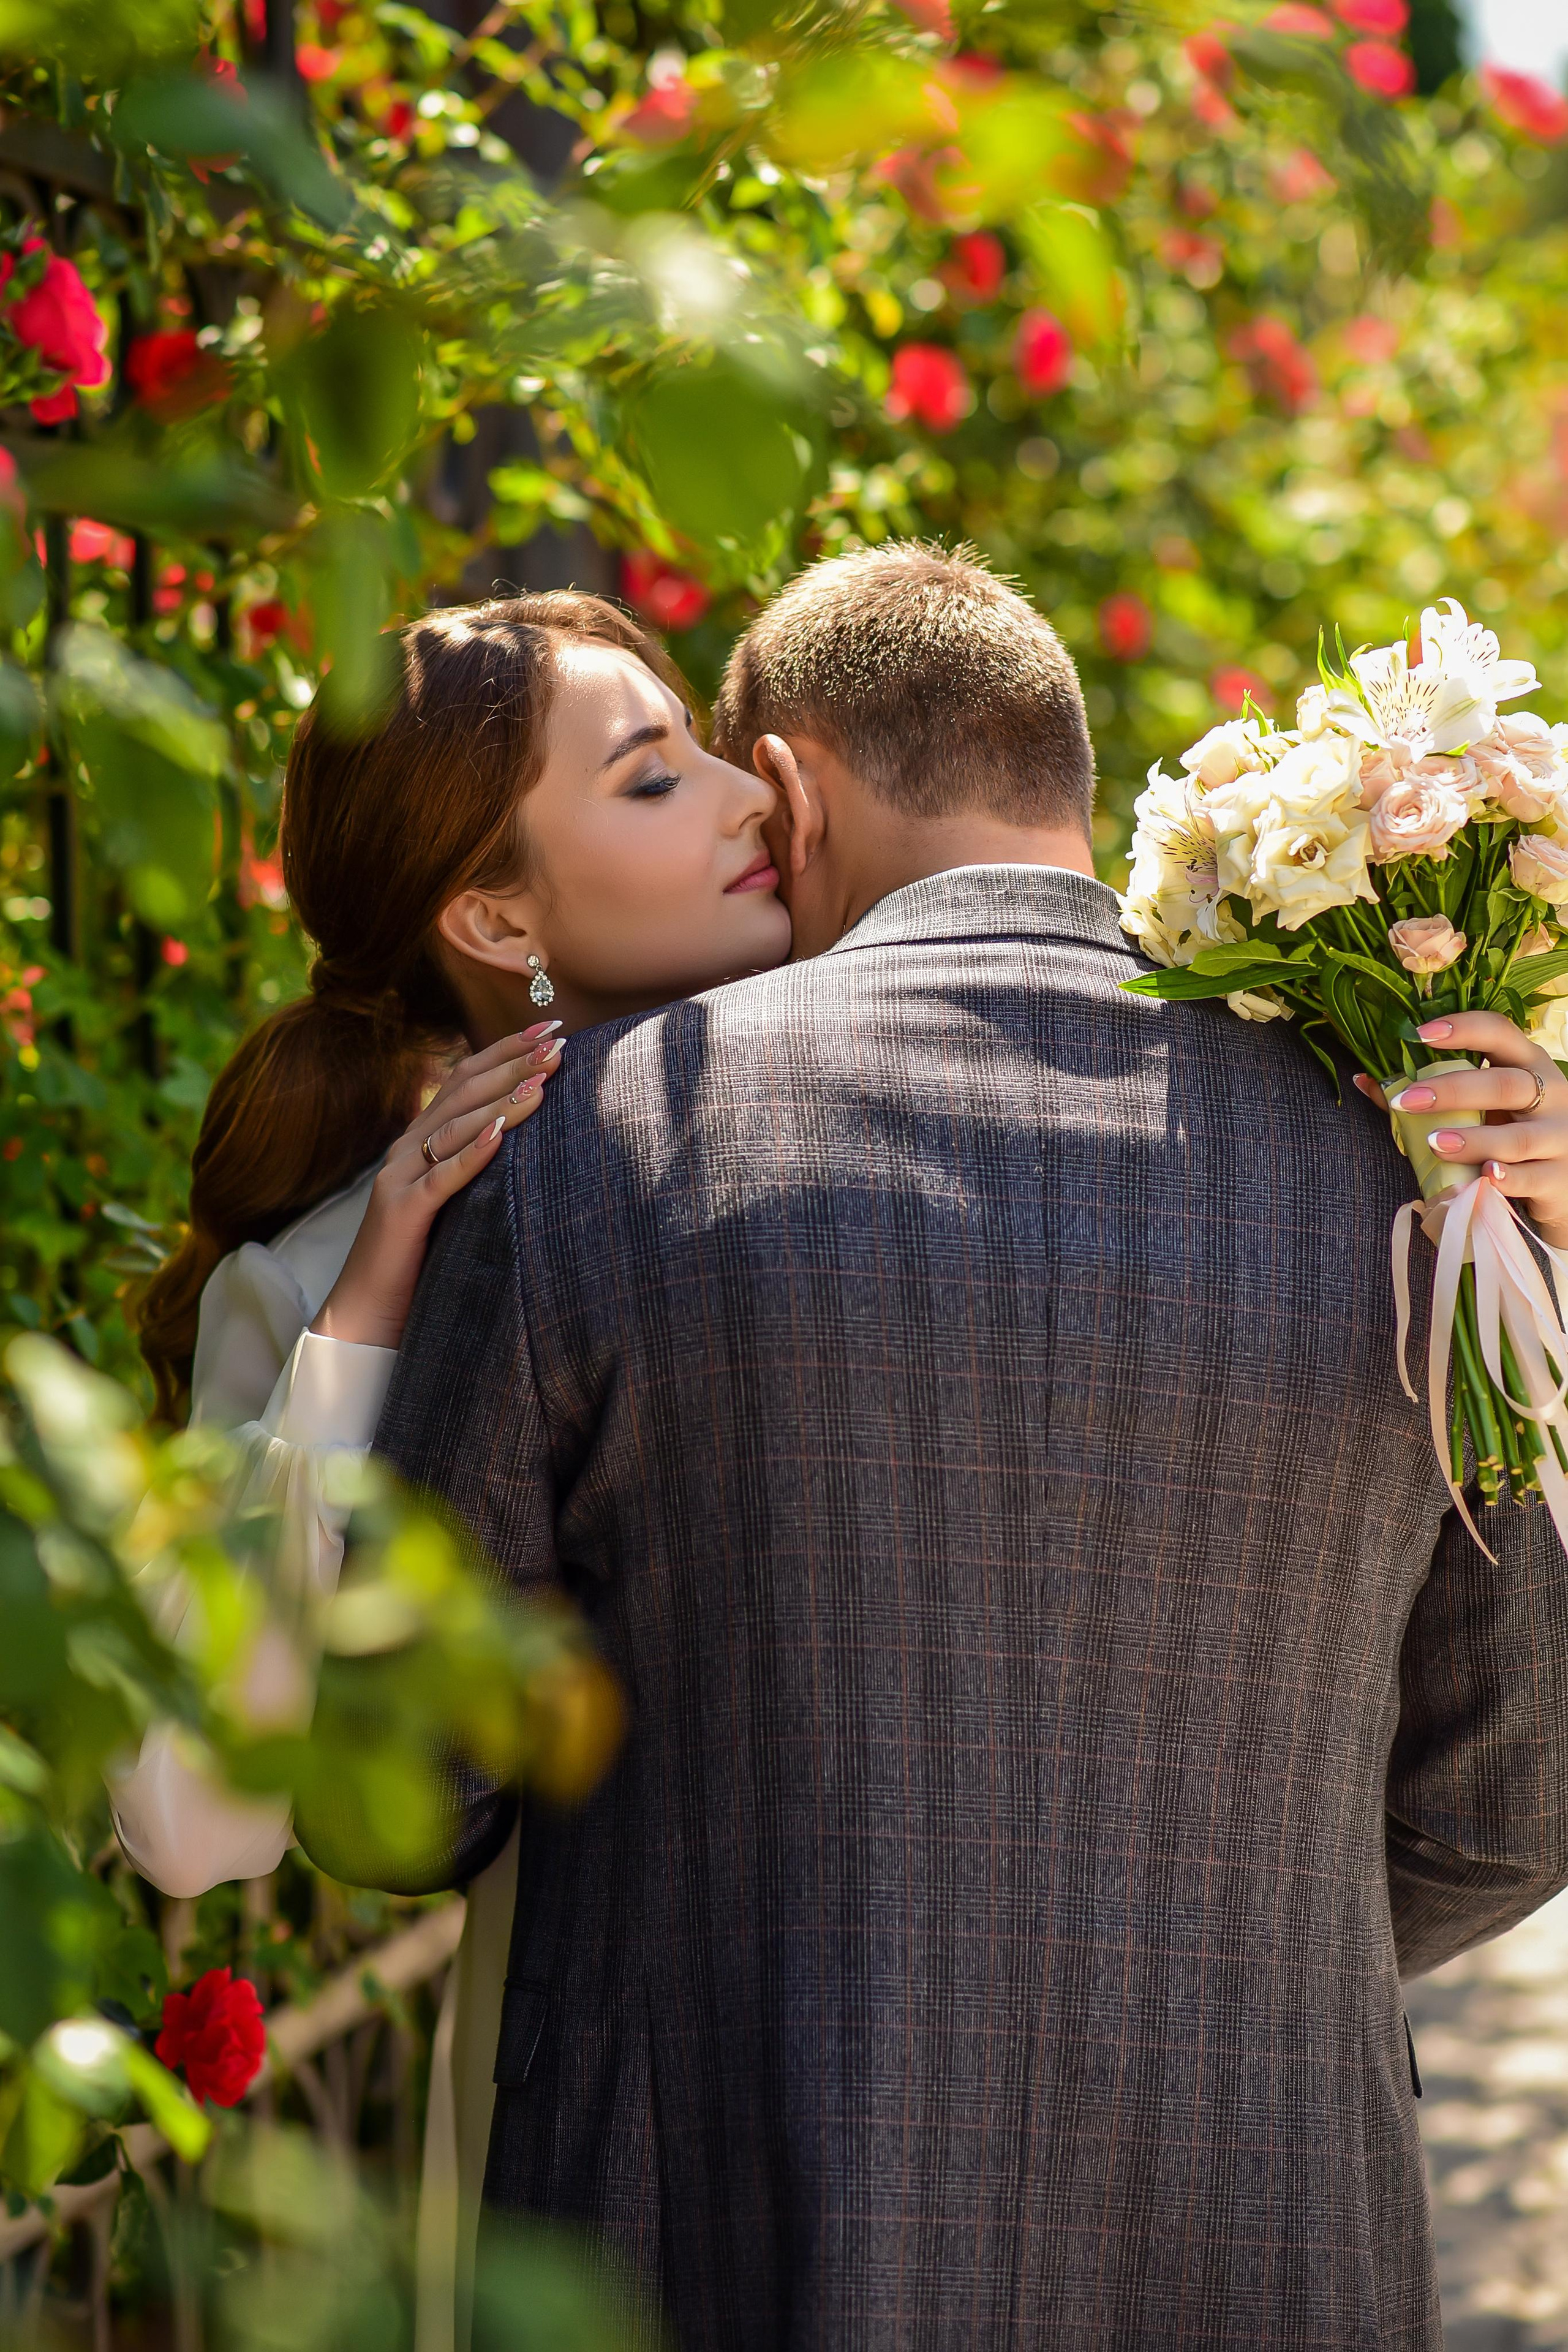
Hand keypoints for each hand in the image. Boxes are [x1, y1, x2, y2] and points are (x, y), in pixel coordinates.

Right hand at [311, 1022, 562, 1348]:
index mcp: (421, 1139)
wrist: (368, 1311)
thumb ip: (480, 1164)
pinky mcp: (401, 1213)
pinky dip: (473, 1155)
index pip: (464, 1079)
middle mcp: (407, 1148)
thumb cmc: (423, 1256)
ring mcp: (400, 1178)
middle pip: (463, 1092)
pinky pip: (441, 1179)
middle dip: (512, 1063)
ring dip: (501, 1101)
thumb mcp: (456, 1199)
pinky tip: (502, 1136)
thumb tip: (531, 1135)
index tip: (550, 1030)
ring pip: (455, 1128)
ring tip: (542, 1081)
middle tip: (558, 1044)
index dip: (504, 1050)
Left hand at [1352, 1012, 1567, 1250]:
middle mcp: (1553, 1096)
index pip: (1501, 1033)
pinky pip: (1532, 1177)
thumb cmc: (1512, 1140)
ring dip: (1473, 1139)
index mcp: (1530, 1066)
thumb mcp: (1484, 1111)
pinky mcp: (1561, 1178)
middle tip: (1408, 1100)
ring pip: (1517, 1137)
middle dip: (1454, 1090)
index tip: (1419, 1033)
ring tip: (1436, 1143)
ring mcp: (1560, 1138)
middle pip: (1506, 1084)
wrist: (1562, 1185)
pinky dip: (1508, 1177)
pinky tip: (1486, 1175)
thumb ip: (1431, 1098)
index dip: (1463, 1028)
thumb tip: (1365, 1081)